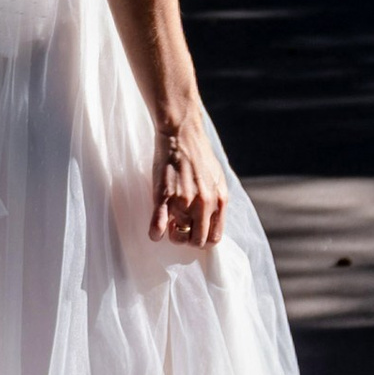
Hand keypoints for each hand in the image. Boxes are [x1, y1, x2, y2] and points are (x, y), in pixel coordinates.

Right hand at [150, 112, 227, 248]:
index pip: (214, 237)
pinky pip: (158, 226)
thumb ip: (216, 200)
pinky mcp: (164, 196)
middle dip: (187, 239)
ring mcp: (184, 201)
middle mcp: (204, 204)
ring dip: (171, 235)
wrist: (181, 133)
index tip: (194, 231)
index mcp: (219, 200)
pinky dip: (155, 233)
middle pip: (197, 241)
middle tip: (178, 228)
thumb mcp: (217, 179)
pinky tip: (154, 230)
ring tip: (168, 224)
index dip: (202, 239)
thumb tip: (212, 219)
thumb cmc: (198, 155)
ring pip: (178, 237)